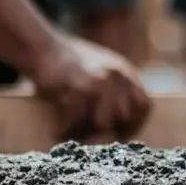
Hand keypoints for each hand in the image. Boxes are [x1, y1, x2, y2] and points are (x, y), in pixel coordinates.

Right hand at [29, 36, 151, 141]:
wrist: (42, 46)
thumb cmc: (67, 66)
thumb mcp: (101, 72)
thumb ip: (115, 93)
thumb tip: (116, 129)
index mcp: (126, 73)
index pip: (144, 106)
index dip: (133, 125)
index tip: (118, 135)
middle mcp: (118, 76)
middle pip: (123, 118)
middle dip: (106, 132)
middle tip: (87, 138)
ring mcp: (100, 81)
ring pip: (102, 124)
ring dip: (85, 133)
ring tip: (71, 134)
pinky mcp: (79, 87)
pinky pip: (77, 121)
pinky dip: (66, 130)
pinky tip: (58, 131)